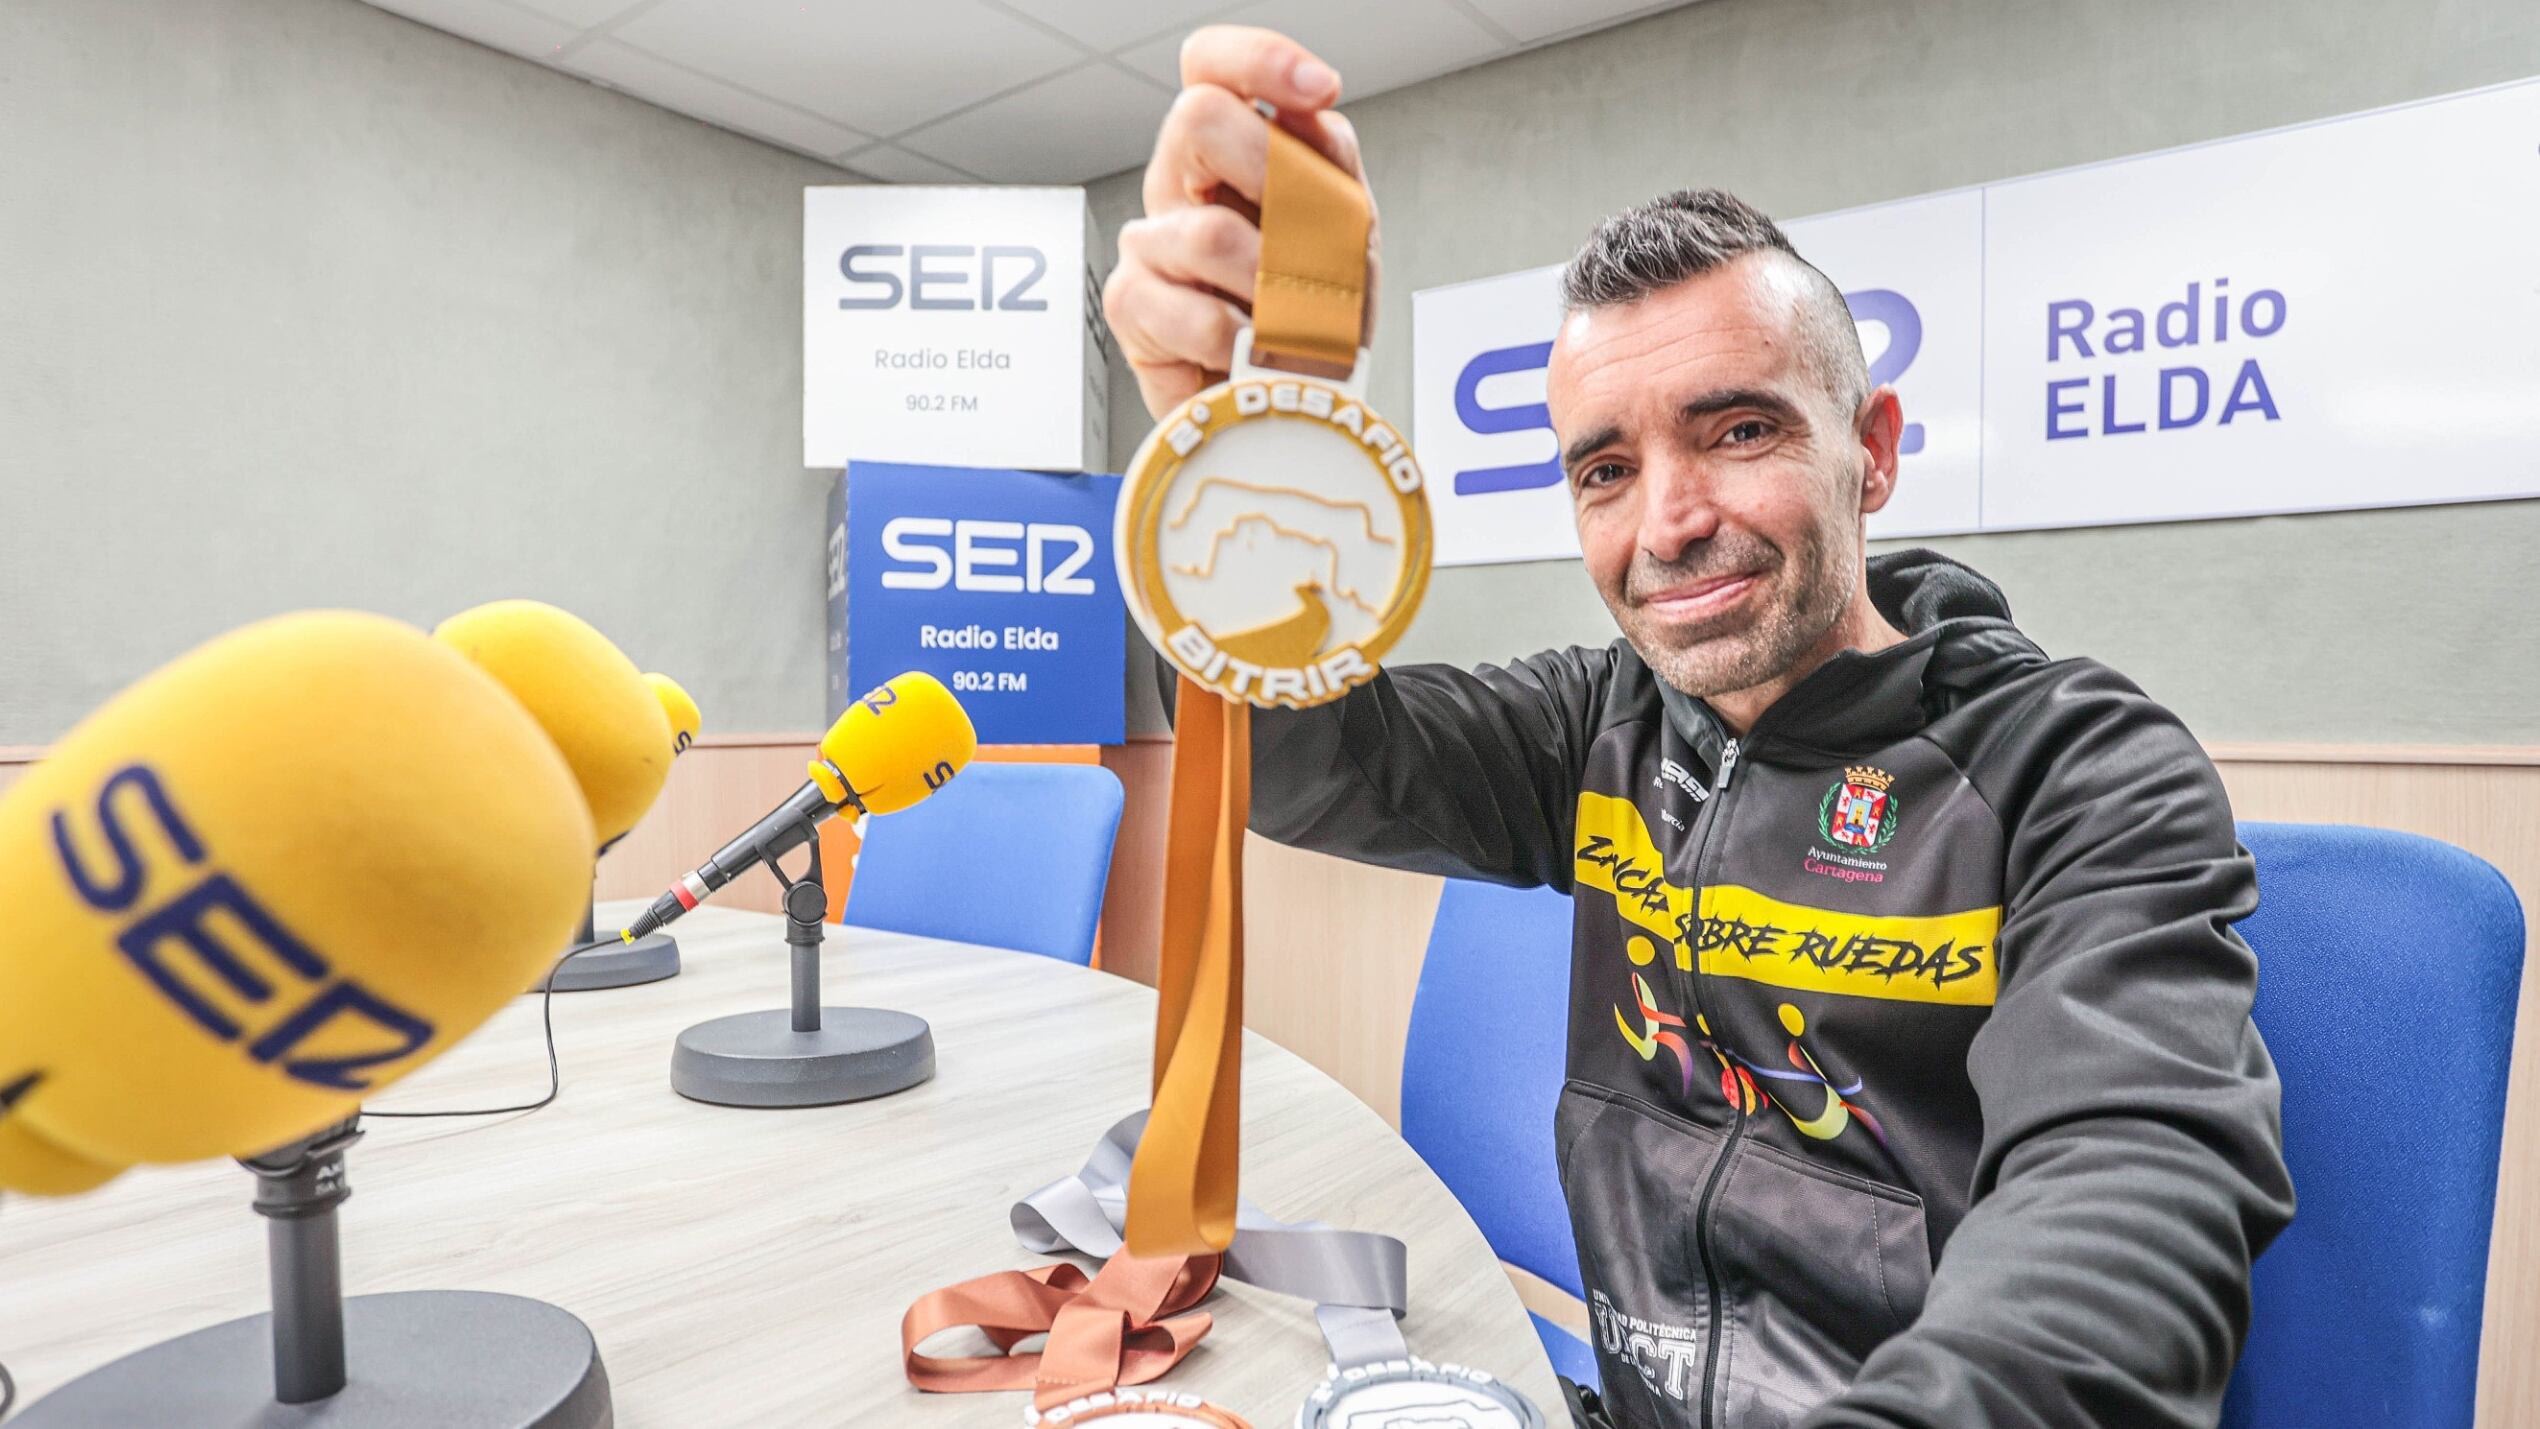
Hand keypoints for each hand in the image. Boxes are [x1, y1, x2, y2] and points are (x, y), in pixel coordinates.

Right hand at [1103, 26, 1378, 418]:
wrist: (1293, 403)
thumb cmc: (1312, 315)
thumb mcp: (1346, 230)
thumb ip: (1330, 164)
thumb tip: (1313, 117)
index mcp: (1228, 150)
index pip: (1213, 66)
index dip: (1259, 59)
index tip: (1318, 88)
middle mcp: (1180, 183)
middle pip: (1196, 117)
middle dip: (1274, 174)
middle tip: (1309, 236)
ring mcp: (1149, 242)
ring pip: (1208, 231)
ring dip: (1272, 286)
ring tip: (1292, 318)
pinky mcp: (1131, 307)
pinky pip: (1192, 312)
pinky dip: (1243, 342)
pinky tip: (1251, 351)